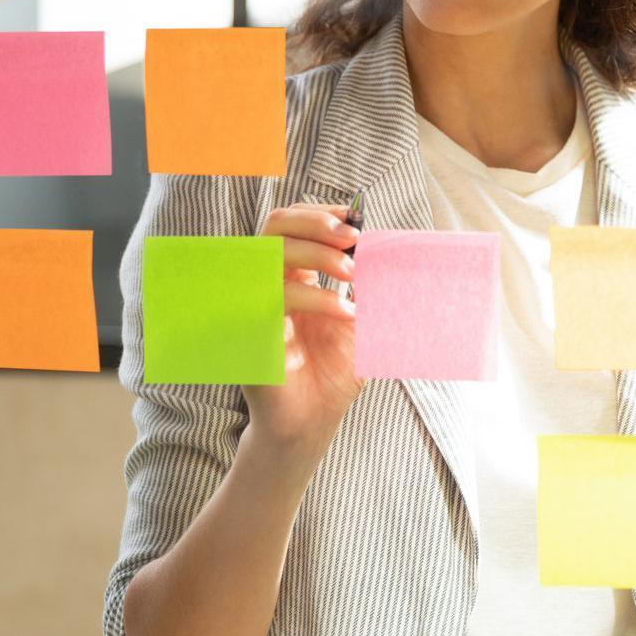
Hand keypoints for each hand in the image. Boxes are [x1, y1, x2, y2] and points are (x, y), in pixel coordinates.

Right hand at [241, 203, 363, 453]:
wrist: (314, 421)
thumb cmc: (333, 373)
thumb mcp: (360, 321)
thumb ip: (367, 285)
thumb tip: (383, 246)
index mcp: (293, 274)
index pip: (294, 224)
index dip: (320, 214)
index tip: (354, 218)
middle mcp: (270, 282)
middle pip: (276, 225)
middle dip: (316, 223)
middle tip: (353, 237)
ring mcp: (256, 302)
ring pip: (273, 252)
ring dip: (320, 254)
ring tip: (355, 275)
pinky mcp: (252, 327)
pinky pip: (277, 294)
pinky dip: (318, 296)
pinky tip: (346, 311)